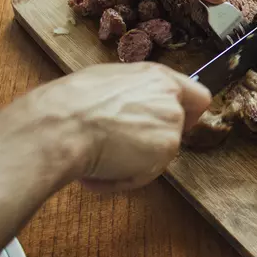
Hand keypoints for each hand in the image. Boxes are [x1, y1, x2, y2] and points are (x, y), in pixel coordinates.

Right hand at [19, 63, 210, 190]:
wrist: (59, 127)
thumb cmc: (69, 104)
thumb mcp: (106, 82)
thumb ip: (134, 92)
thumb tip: (134, 103)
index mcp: (157, 78)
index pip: (197, 96)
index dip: (187, 113)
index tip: (173, 124)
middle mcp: (171, 99)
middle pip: (178, 128)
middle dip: (153, 140)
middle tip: (122, 146)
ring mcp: (171, 126)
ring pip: (159, 153)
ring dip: (133, 161)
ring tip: (99, 158)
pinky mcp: (165, 151)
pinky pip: (146, 173)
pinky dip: (123, 178)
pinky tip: (98, 172)